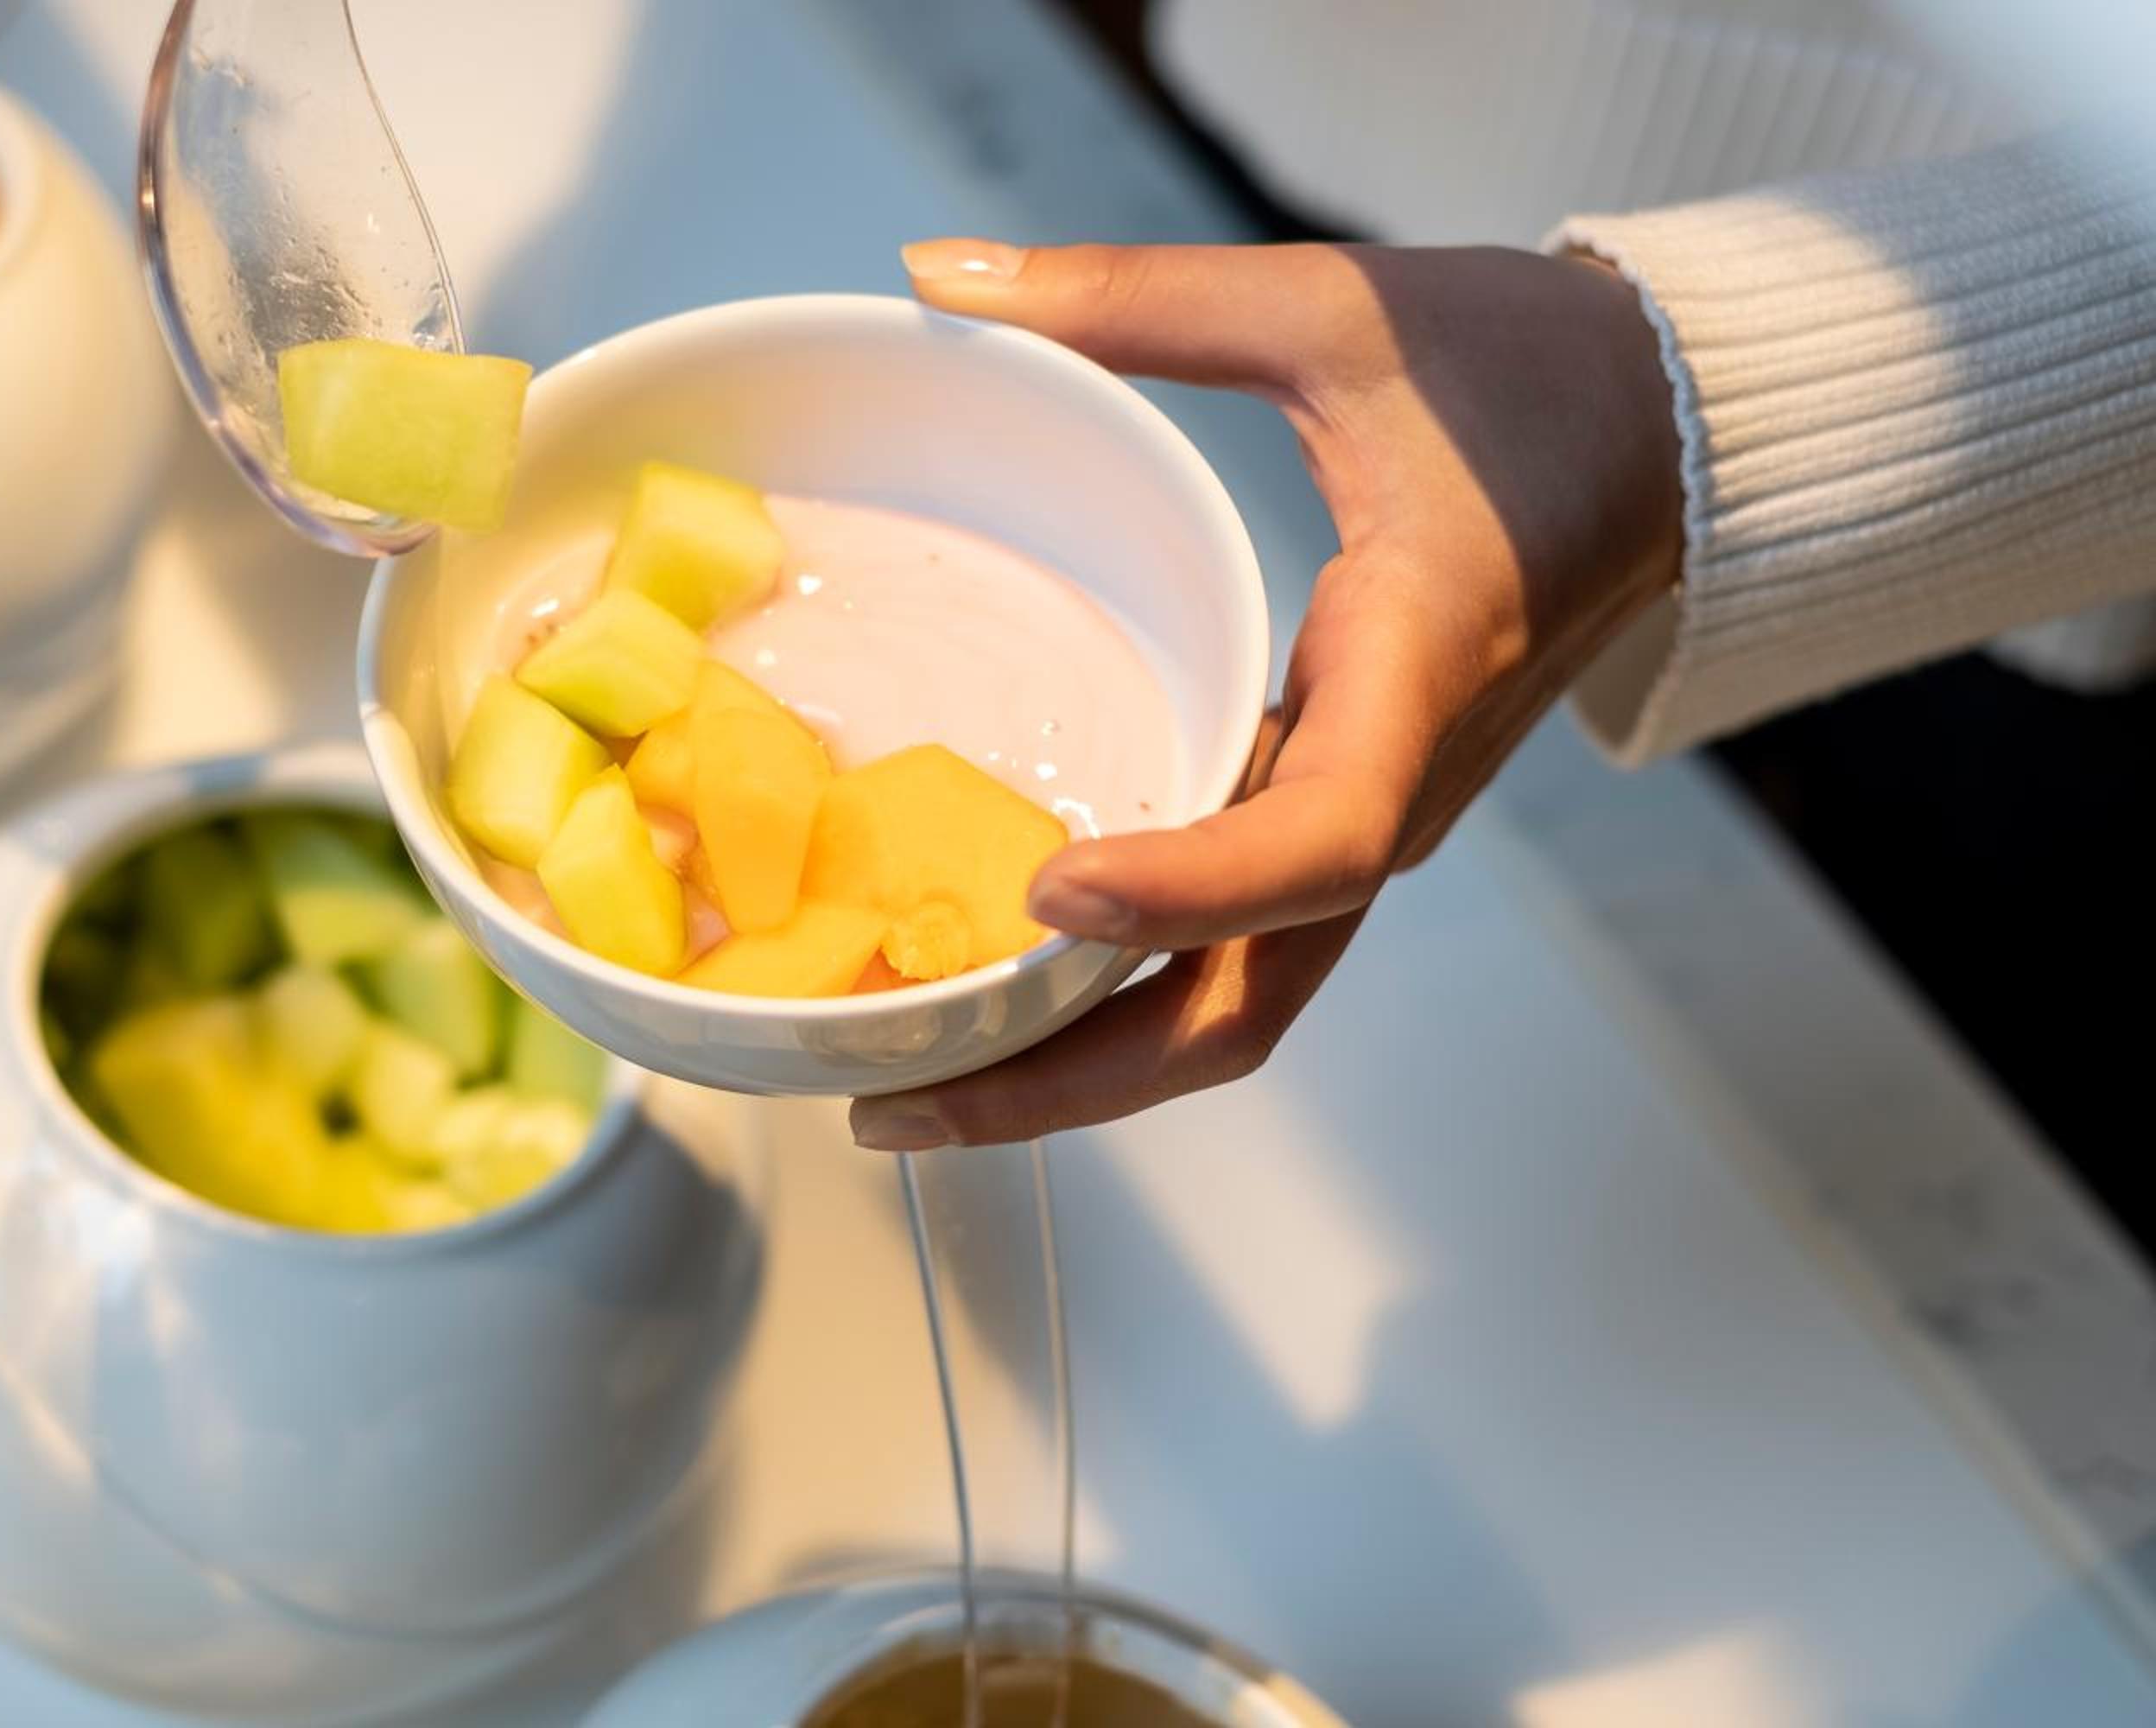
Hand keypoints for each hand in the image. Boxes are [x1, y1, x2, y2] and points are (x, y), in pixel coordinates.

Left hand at [848, 239, 1682, 1150]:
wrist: (1668, 435)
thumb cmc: (1526, 376)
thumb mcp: (1336, 311)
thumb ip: (1135, 297)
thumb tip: (938, 277)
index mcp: (1413, 677)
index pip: (1320, 837)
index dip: (1190, 886)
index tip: (1051, 885)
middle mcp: (1388, 791)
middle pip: (1243, 1001)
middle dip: (1069, 1075)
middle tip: (886, 1100)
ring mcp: (1361, 823)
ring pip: (1228, 1003)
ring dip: (1074, 1066)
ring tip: (901, 1086)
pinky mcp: (1330, 816)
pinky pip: (1222, 950)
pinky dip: (1105, 997)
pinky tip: (988, 993)